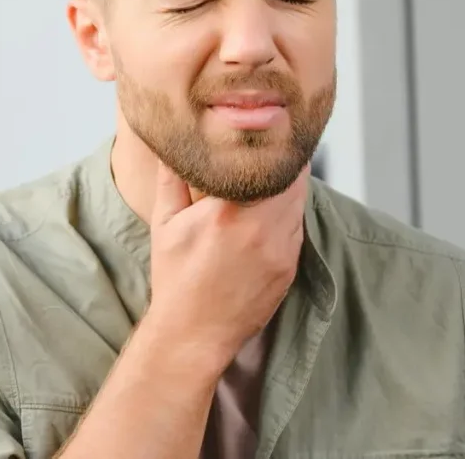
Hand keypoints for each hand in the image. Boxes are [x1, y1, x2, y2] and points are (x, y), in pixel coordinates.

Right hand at [143, 162, 309, 371]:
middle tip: (271, 148)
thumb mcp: (165, 223)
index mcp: (230, 213)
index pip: (271, 162)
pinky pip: (297, 228)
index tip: (266, 130)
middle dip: (283, 162)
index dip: (273, 144)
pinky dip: (287, 215)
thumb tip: (174, 142)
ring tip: (271, 178)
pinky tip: (269, 213)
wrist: (193, 334)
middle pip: (294, 178)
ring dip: (289, 188)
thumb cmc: (175, 280)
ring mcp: (282, 250)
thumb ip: (172, 177)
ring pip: (299, 202)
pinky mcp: (290, 267)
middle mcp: (263, 229)